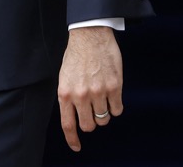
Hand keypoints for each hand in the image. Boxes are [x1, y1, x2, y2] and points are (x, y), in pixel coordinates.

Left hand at [57, 26, 123, 151]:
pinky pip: (117, 110)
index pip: (68, 124)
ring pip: (104, 119)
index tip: (76, 147)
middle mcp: (81, 95)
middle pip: (88, 125)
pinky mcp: (114, 87)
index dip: (72, 139)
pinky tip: (112, 95)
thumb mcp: (64, 77)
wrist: (90, 36)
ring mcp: (98, 92)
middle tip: (93, 113)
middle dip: (91, 123)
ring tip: (102, 98)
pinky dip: (115, 107)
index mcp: (65, 93)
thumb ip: (69, 97)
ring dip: (103, 113)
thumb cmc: (76, 56)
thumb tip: (74, 116)